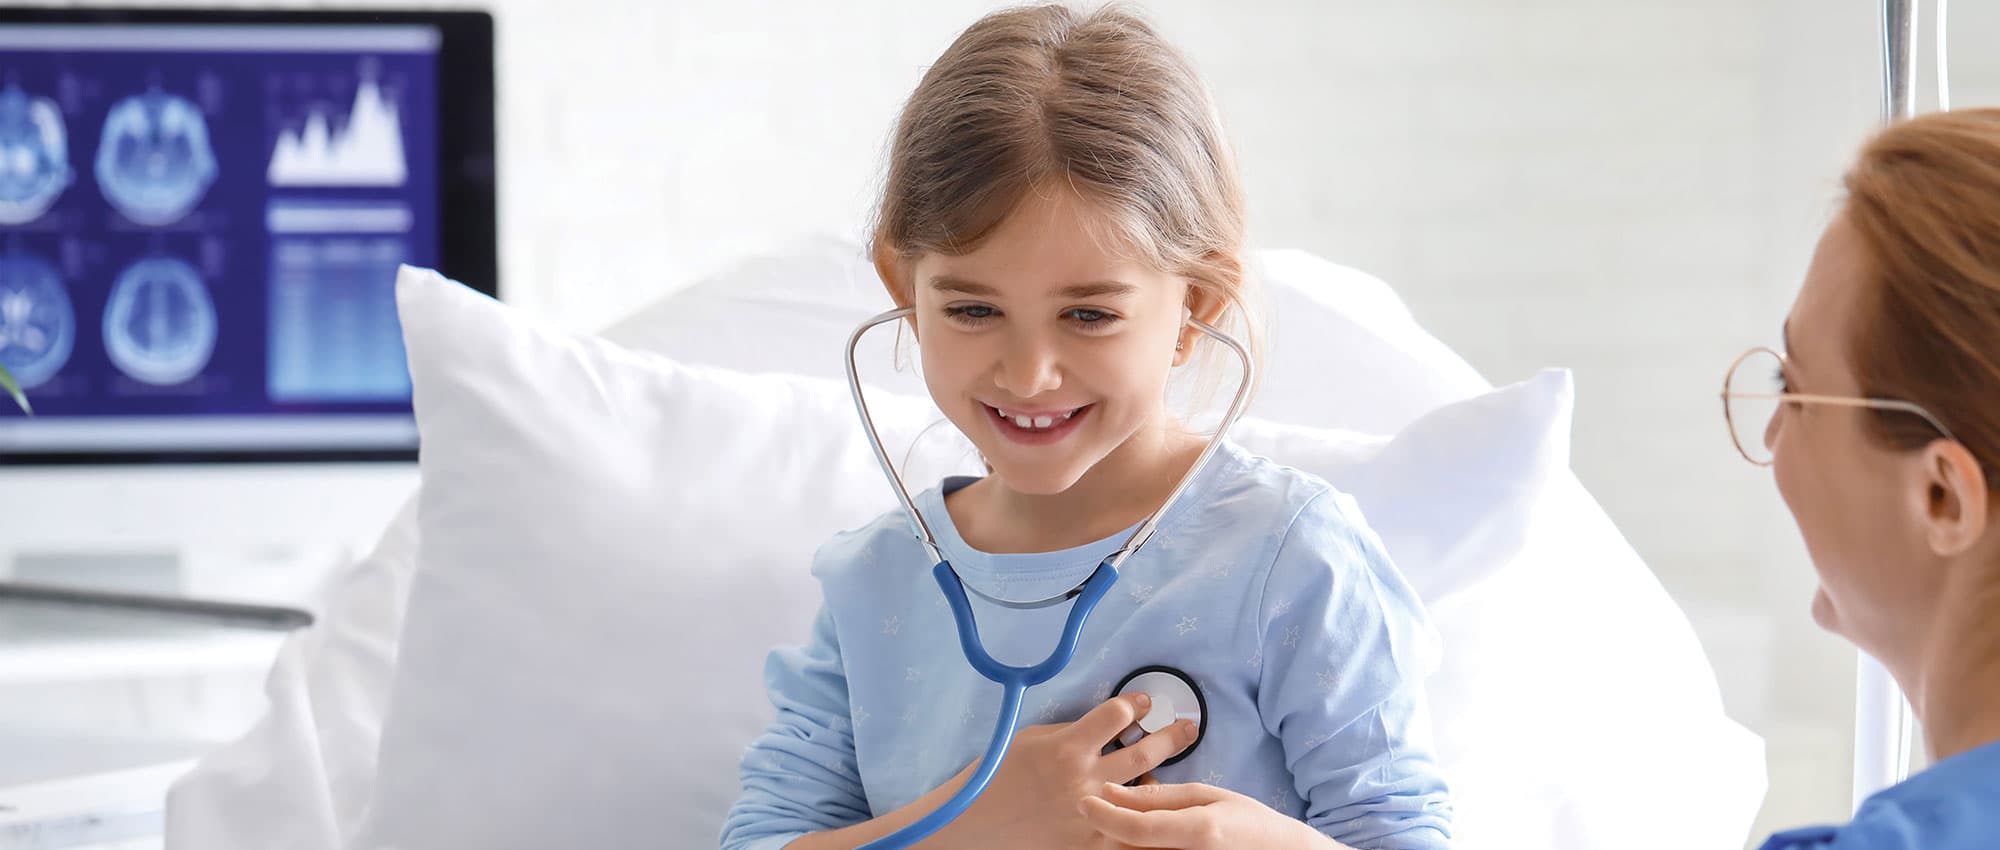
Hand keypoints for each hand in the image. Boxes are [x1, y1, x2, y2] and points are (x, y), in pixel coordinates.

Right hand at [929, 692, 1197, 849]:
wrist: (978, 824)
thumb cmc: (999, 775)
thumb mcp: (1032, 739)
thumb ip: (1071, 732)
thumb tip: (1107, 723)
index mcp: (1067, 748)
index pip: (1117, 715)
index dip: (1136, 704)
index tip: (1145, 702)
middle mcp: (1084, 780)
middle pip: (1144, 753)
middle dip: (1172, 736)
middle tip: (1189, 726)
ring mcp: (1090, 815)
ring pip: (1145, 793)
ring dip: (1166, 776)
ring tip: (1177, 767)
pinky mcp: (1089, 844)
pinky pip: (1129, 829)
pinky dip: (1145, 816)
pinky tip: (1157, 809)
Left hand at [1077, 781, 1333, 849]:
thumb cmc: (1245, 822)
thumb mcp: (1206, 797)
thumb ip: (1158, 797)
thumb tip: (1111, 791)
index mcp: (1198, 832)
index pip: (1135, 828)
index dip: (1104, 815)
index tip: (1084, 801)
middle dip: (1105, 832)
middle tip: (1095, 811)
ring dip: (1116, 843)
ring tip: (1115, 825)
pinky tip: (1136, 838)